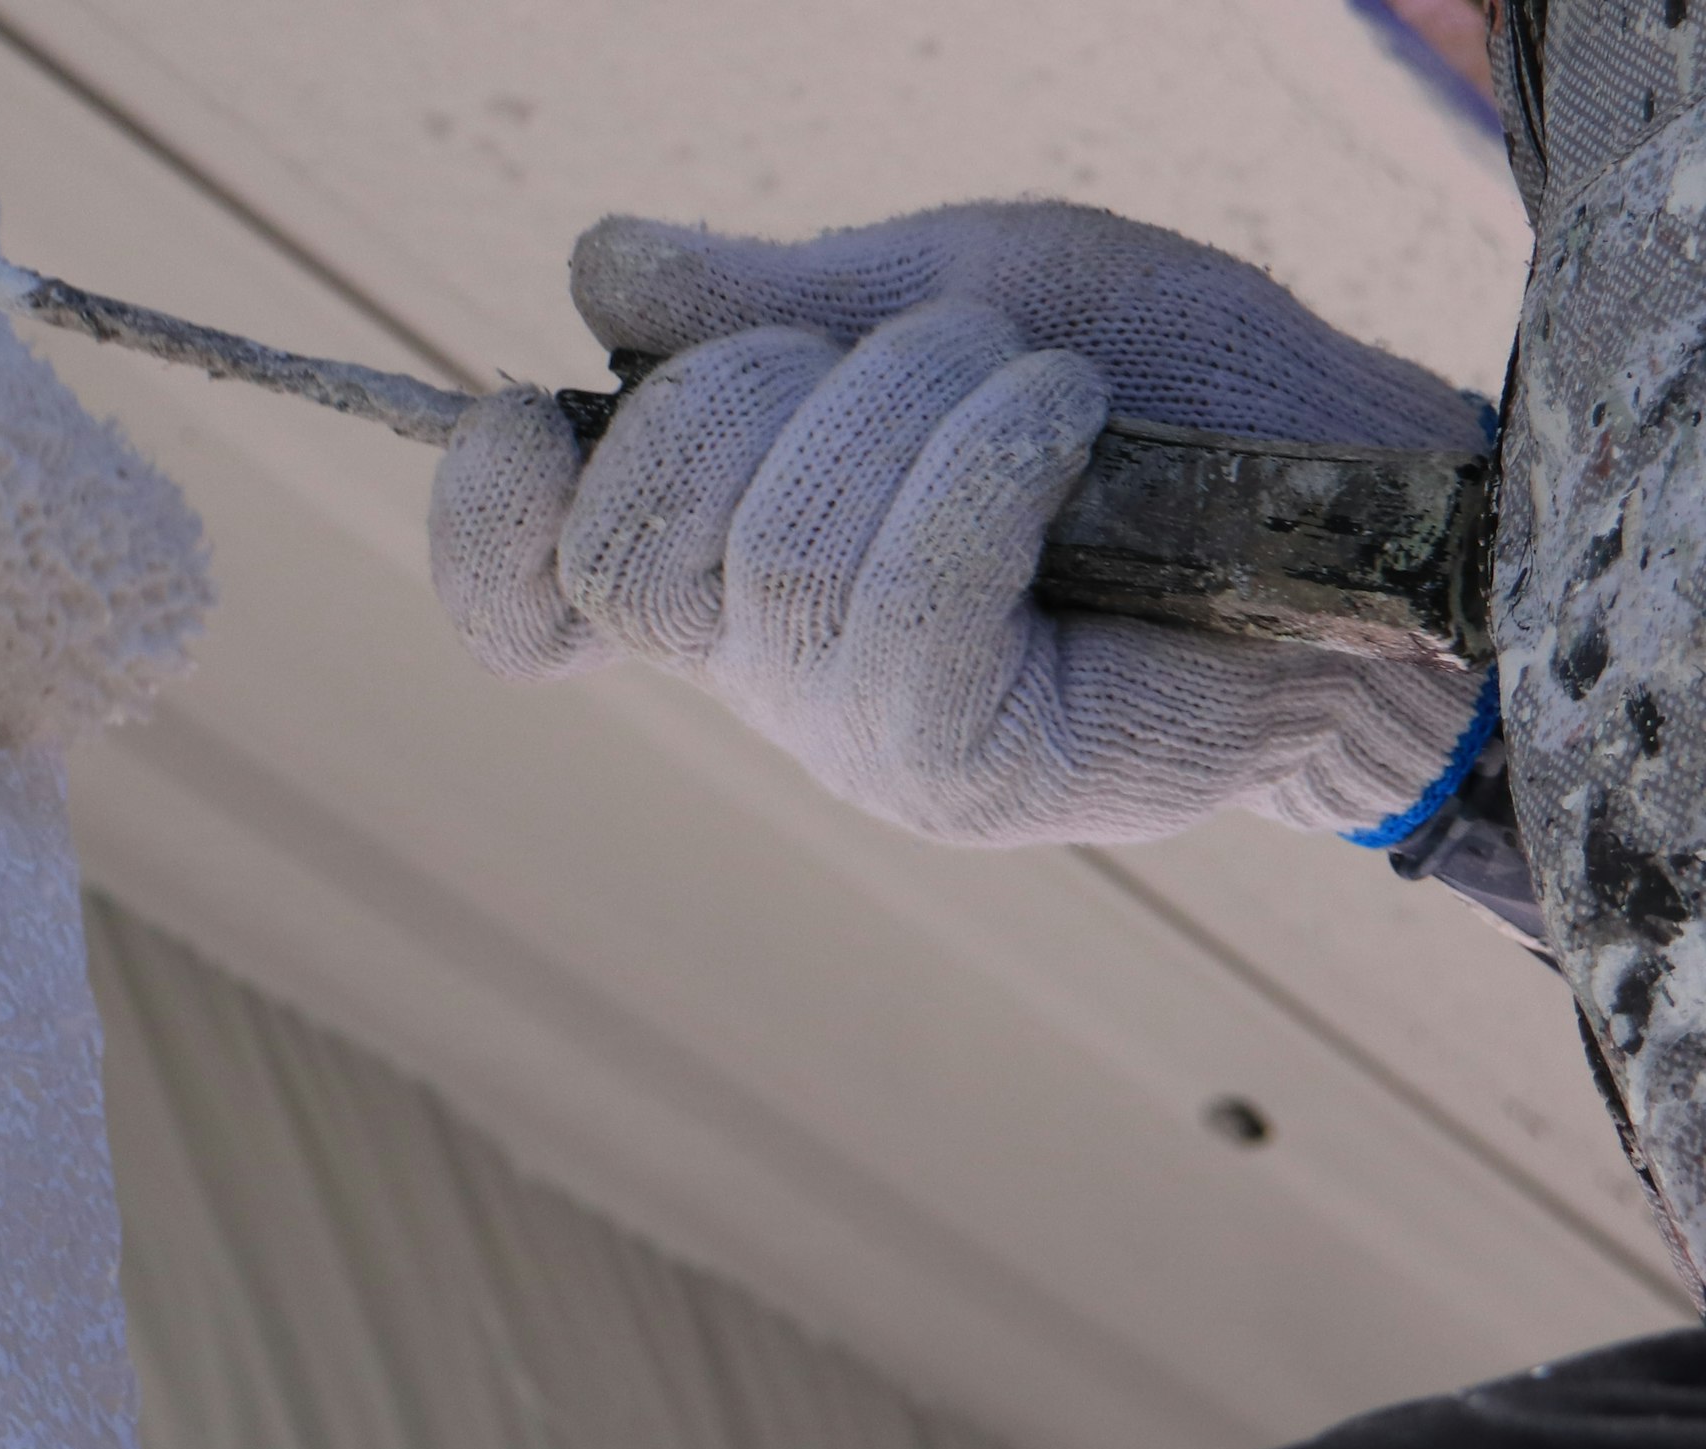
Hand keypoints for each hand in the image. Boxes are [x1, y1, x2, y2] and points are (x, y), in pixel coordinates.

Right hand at [429, 203, 1494, 846]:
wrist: (1375, 504)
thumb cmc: (1168, 398)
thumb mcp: (950, 290)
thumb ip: (769, 297)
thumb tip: (600, 268)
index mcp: (727, 565)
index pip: (523, 594)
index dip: (480, 515)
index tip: (525, 409)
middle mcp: (763, 674)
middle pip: (620, 553)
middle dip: (743, 396)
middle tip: (911, 350)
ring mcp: (855, 741)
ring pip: (768, 560)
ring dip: (910, 403)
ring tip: (1032, 380)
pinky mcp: (965, 775)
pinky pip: (899, 605)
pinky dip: (983, 464)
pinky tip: (1070, 427)